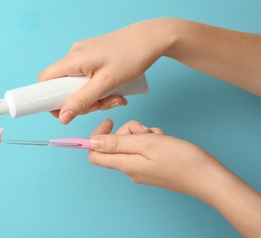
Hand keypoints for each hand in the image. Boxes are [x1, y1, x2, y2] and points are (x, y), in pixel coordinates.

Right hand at [38, 18, 174, 123]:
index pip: (45, 80)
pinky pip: (88, 78)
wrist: (152, 38)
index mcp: (73, 59)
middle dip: (83, 101)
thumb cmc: (132, 57)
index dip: (50, 99)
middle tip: (103, 105)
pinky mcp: (94, 56)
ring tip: (116, 97)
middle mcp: (75, 55)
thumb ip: (83, 101)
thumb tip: (63, 117)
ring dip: (95, 97)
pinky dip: (100, 88)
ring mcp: (84, 55)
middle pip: (64, 86)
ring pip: (78, 84)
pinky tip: (116, 90)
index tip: (67, 111)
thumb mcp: (106, 84)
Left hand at [89, 120, 260, 236]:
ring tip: (159, 137)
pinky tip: (165, 141)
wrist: (208, 177)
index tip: (109, 122)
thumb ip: (117, 143)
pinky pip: (144, 148)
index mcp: (125, 164)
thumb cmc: (180, 160)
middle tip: (146, 131)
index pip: (95, 154)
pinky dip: (152, 140)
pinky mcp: (152, 166)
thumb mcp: (146, 144)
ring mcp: (141, 168)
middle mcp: (130, 168)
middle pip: (115, 144)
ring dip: (143, 134)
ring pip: (131, 143)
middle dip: (128, 131)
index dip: (96, 136)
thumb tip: (92, 143)